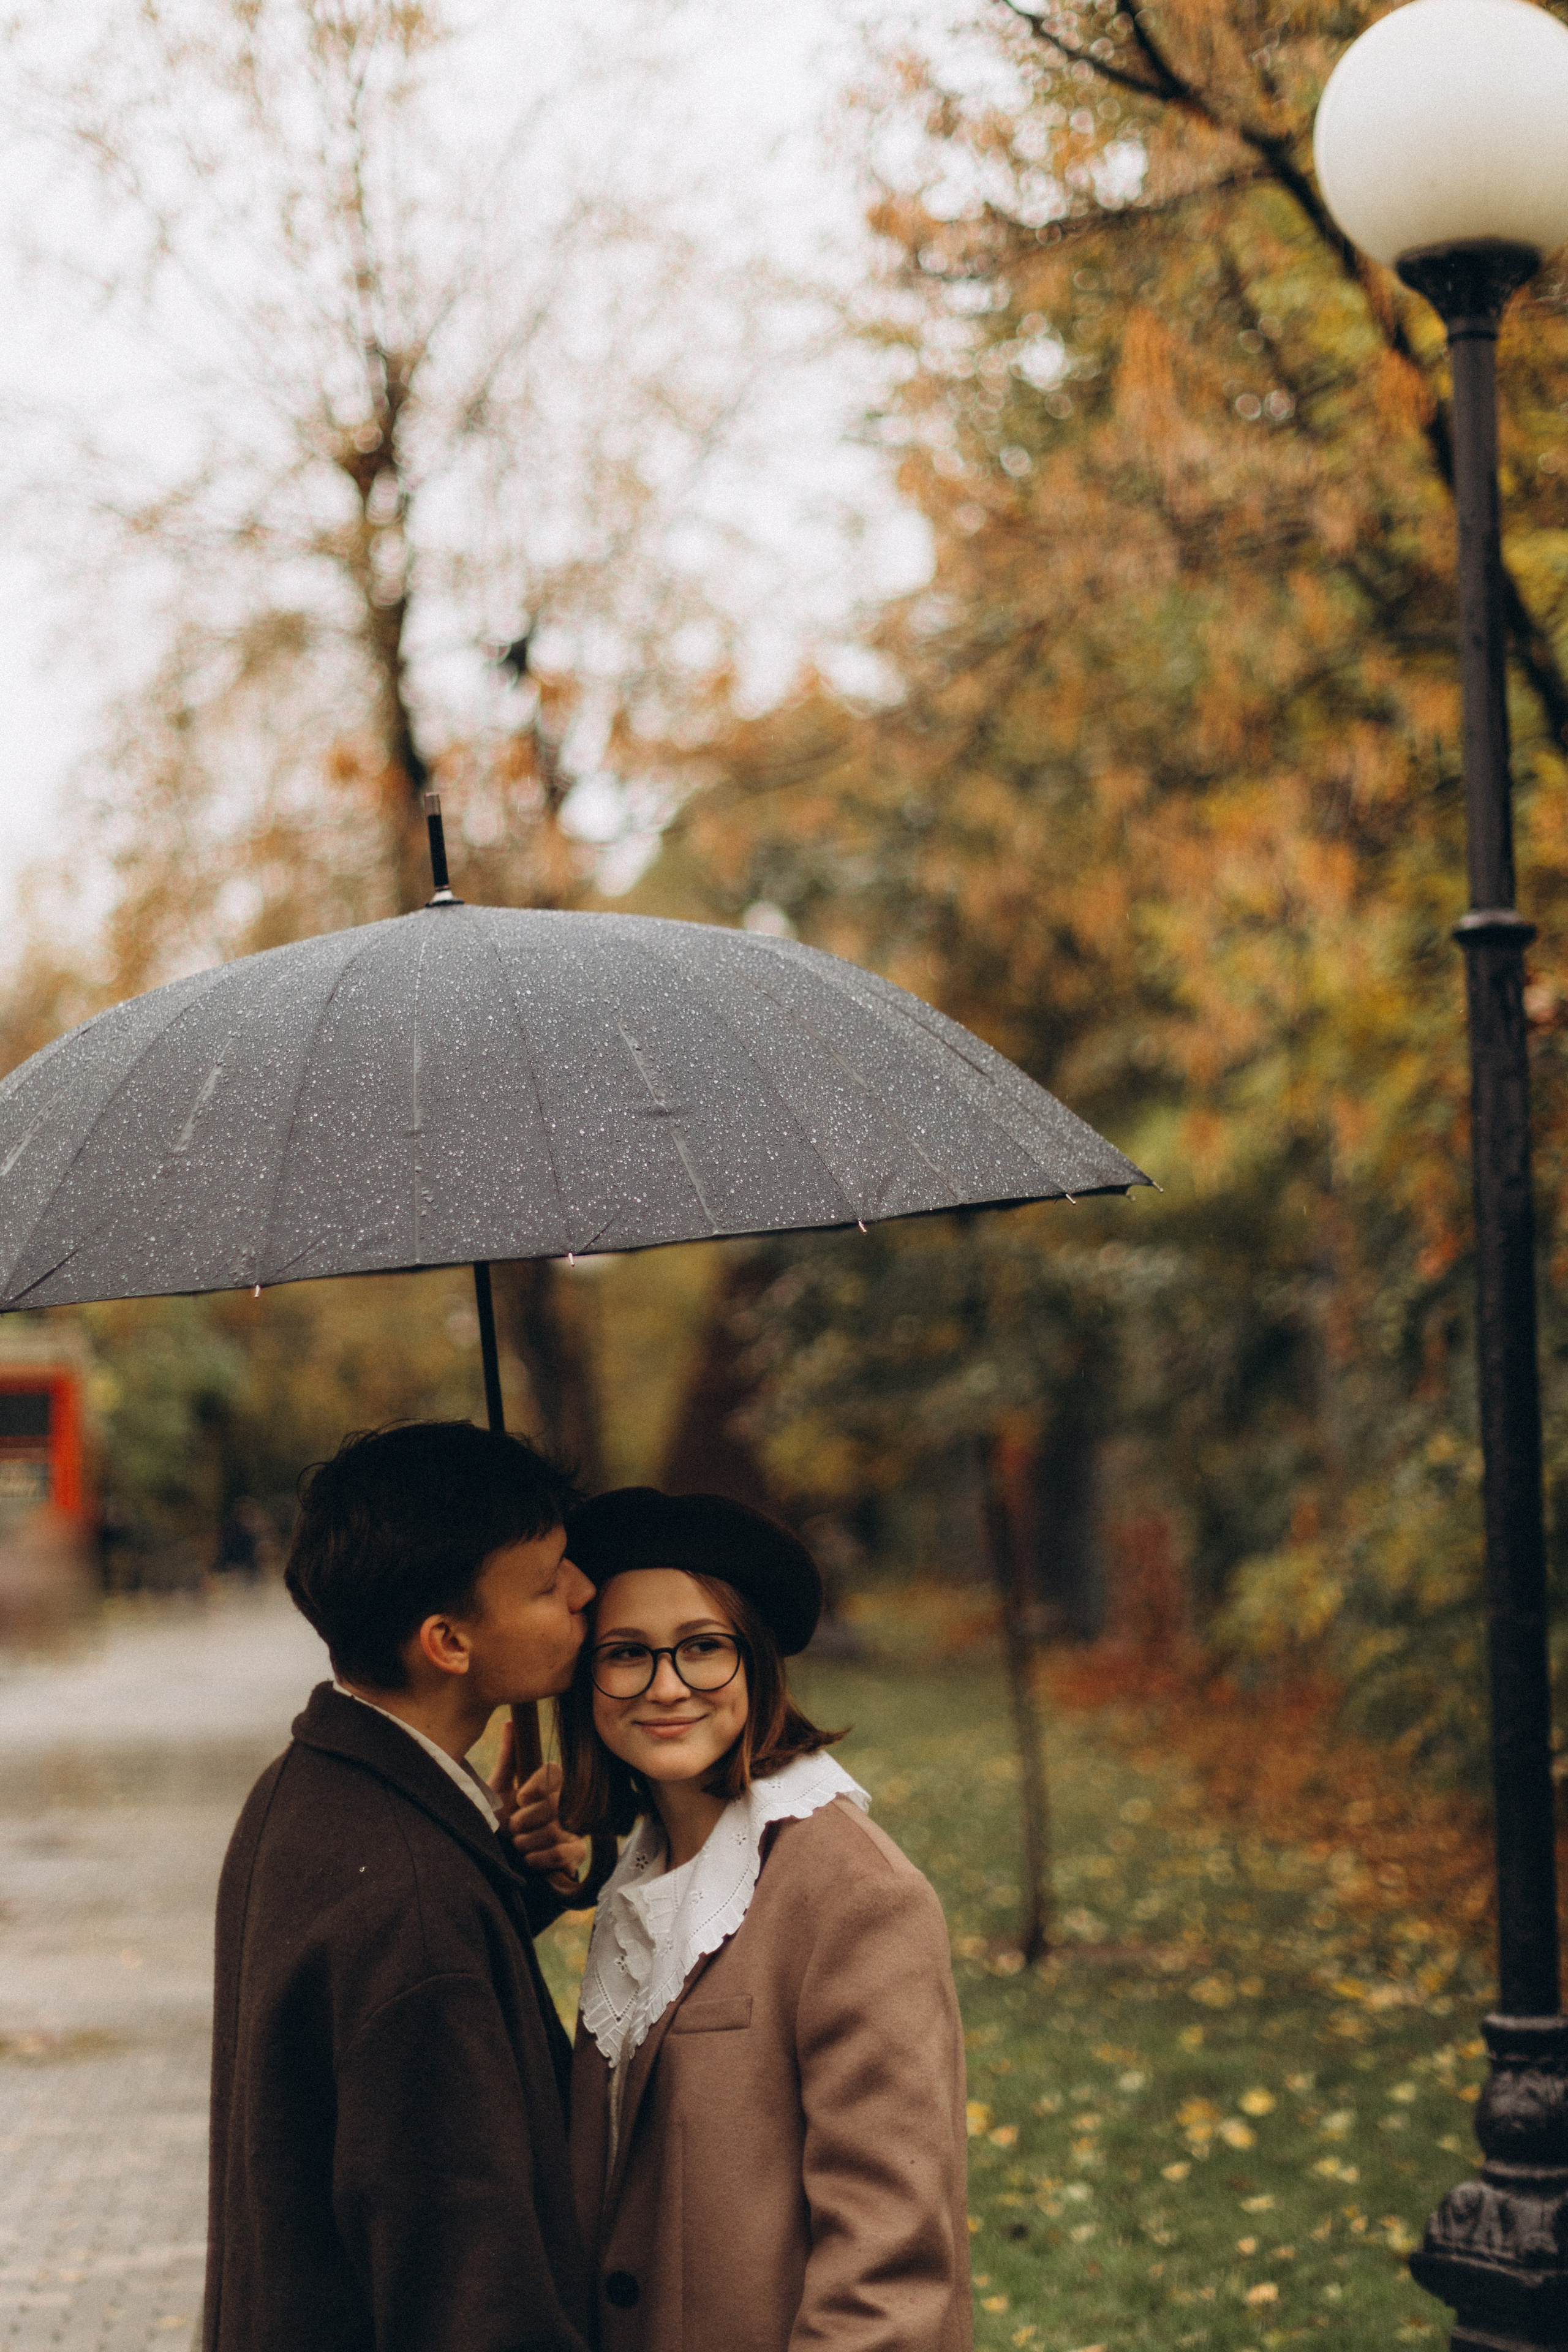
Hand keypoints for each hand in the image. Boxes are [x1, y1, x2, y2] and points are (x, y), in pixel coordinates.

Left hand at [508, 1758, 589, 1894]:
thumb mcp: (498, 1789)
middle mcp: (566, 1804)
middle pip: (550, 1806)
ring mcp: (574, 1828)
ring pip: (551, 1831)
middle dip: (522, 1822)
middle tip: (512, 1828)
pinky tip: (530, 1858)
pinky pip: (560, 1852)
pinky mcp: (577, 1852)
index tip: (520, 1798)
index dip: (537, 1785)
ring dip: (526, 1844)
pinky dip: (539, 1858)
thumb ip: (508, 1758)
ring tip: (519, 1845)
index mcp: (550, 1785)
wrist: (501, 1859)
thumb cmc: (500, 1820)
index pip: (554, 1772)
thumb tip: (510, 1723)